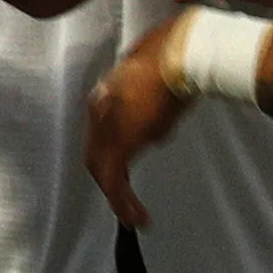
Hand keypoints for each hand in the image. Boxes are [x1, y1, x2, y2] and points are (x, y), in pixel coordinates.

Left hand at [84, 24, 195, 229]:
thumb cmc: (173, 62)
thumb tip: (152, 134)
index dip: (108, 156)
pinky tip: (136, 216)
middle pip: (95, 156)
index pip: (99, 135)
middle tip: (123, 204)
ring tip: (130, 217)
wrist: (177, 54)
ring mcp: (107, 128)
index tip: (122, 173)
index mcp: (104, 96)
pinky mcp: (121, 144)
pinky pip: (115, 181)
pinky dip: (122, 201)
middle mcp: (98, 112)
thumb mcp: (155, 87)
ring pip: (102, 171)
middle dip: (109, 182)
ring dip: (116, 198)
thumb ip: (149, 113)